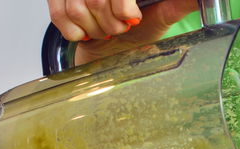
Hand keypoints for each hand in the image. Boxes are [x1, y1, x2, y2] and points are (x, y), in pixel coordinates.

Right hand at [47, 0, 196, 59]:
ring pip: (77, 7)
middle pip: (96, 0)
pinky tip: (87, 32)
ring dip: (93, 28)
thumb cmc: (138, 32)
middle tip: (120, 29)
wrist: (112, 51)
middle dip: (110, 23)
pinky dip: (75, 31)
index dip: (122, 7)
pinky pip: (60, 14)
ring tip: (105, 30)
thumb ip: (179, 4)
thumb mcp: (162, 16)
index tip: (132, 19)